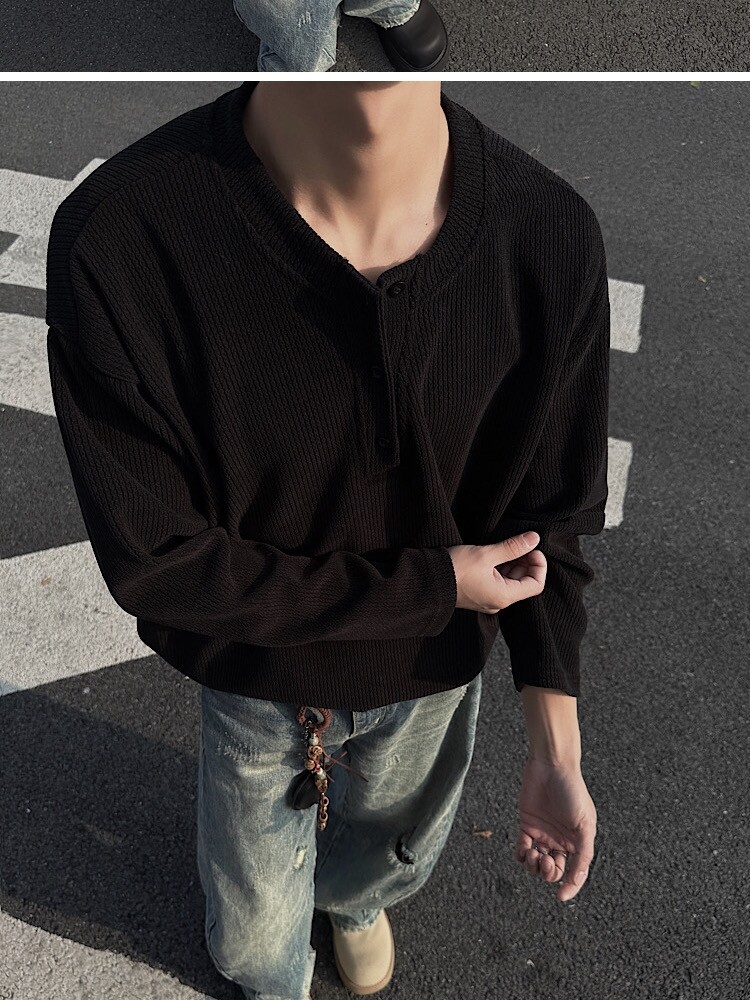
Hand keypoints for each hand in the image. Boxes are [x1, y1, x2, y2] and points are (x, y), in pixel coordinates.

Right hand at [448, 532, 545, 612]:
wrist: (428, 581)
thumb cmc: (456, 569)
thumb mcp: (486, 554)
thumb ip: (513, 547)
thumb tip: (534, 538)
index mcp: (504, 596)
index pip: (536, 584)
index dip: (539, 564)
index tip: (532, 548)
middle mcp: (498, 602)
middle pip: (524, 583)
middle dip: (526, 562)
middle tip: (520, 543)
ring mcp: (488, 599)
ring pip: (511, 581)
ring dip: (514, 564)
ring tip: (506, 547)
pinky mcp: (480, 594)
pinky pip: (499, 582)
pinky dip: (502, 568)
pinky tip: (496, 555)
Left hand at [514, 755, 596, 901]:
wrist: (551, 766)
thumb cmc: (572, 792)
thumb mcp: (586, 825)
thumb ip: (583, 854)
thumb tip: (577, 879)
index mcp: (577, 842)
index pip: (574, 872)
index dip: (569, 886)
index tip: (561, 896)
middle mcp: (560, 841)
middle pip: (553, 871)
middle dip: (549, 873)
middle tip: (547, 861)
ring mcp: (543, 833)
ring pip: (536, 863)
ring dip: (534, 866)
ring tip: (535, 854)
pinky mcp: (526, 825)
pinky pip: (522, 849)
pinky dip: (522, 856)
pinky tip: (525, 851)